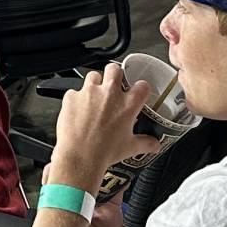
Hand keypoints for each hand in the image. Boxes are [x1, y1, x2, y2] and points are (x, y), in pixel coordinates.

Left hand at [48, 62, 159, 187]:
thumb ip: (145, 143)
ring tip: (94, 97)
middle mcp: (109, 94)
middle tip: (113, 86)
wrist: (80, 156)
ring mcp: (89, 92)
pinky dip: (76, 99)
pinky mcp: (72, 96)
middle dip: (115, 75)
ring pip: (93, 75)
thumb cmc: (104, 152)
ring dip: (95, 84)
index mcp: (127, 104)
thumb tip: (154, 145)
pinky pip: (74, 91)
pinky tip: (78, 110)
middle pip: (115, 69)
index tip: (138, 93)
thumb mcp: (130, 148)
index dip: (140, 88)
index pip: (142, 85)